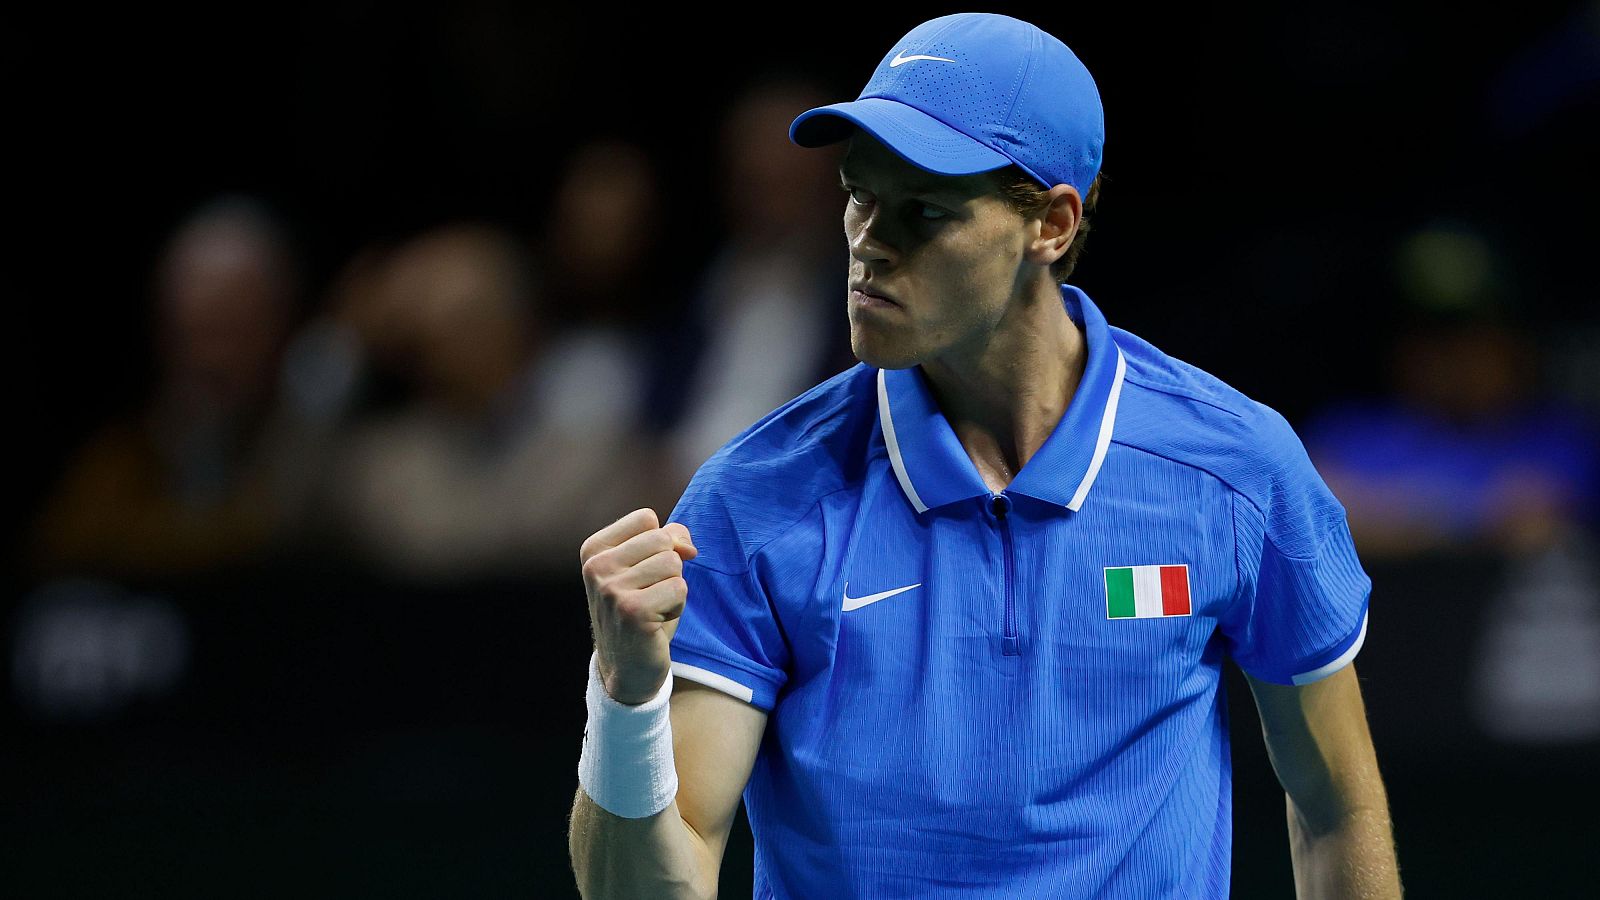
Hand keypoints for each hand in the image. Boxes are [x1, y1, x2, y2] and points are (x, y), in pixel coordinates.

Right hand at [580, 508, 697, 704]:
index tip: (645, 573)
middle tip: (650, 596)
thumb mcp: (648, 567)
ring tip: (653, 609)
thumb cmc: (642, 611)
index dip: (661, 543)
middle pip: (662, 539)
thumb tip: (687, 545)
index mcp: (594, 549)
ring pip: (673, 563)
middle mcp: (596, 566)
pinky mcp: (632, 610)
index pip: (646, 518)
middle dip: (669, 569)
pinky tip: (656, 623)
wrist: (627, 668)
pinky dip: (677, 606)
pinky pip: (679, 588)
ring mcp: (611, 589)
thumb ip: (667, 539)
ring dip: (674, 588)